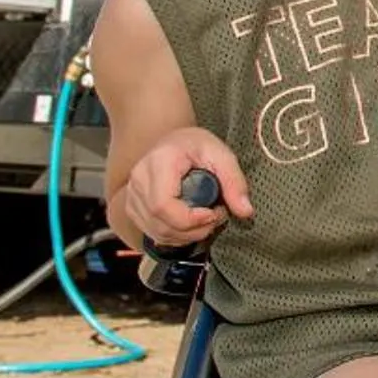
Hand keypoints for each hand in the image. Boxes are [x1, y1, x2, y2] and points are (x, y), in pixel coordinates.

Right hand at [121, 128, 251, 248]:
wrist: (172, 141)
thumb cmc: (195, 145)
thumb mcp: (221, 154)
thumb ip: (234, 182)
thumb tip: (246, 211)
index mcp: (159, 163)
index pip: (163, 205)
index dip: (189, 219)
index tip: (213, 213)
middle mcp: (139, 180)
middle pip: (161, 223)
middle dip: (194, 230)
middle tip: (216, 216)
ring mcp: (131, 195)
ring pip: (157, 232)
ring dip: (186, 236)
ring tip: (206, 219)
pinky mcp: (132, 207)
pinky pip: (152, 232)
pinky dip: (175, 236)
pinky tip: (191, 224)